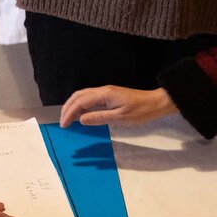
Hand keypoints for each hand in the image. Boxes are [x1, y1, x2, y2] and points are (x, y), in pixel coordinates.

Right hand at [60, 86, 176, 127]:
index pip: (80, 102)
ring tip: (68, 119)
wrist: (155, 103)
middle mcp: (102, 90)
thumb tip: (81, 119)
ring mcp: (105, 92)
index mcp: (104, 94)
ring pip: (83, 95)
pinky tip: (81, 115)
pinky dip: (81, 105)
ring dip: (73, 106)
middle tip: (62, 122)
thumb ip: (100, 118)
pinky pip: (90, 98)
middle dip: (67, 108)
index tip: (64, 125)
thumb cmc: (140, 111)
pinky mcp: (109, 95)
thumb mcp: (120, 118)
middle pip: (78, 96)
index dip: (69, 113)